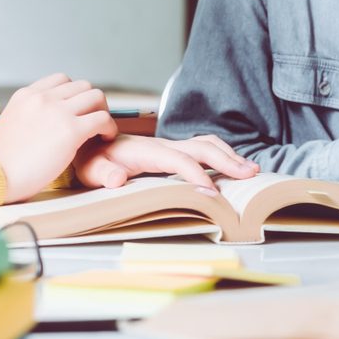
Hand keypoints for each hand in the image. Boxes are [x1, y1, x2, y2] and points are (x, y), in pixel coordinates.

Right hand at [0, 74, 116, 202]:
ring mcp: (58, 112)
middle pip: (83, 86)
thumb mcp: (12, 123)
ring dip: (103, 112)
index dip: (75, 95)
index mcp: (27, 94)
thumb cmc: (3, 161)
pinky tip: (104, 139)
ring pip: (96, 97)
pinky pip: (102, 119)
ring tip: (101, 131)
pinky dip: (109, 128)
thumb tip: (44, 119)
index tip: (78, 111)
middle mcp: (43, 97)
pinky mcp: (71, 131)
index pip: (62, 80)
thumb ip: (30, 114)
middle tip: (93, 122)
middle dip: (92, 103)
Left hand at [72, 134, 259, 193]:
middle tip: (251, 175)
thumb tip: (118, 178)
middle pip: (202, 147)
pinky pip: (201, 150)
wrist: (87, 144)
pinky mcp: (171, 152)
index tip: (212, 194)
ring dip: (229, 156)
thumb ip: (103, 173)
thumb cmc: (90, 159)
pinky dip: (222, 156)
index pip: (178, 160)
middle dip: (227, 161)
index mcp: (146, 150)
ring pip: (206, 144)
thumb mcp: (89, 169)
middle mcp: (162, 145)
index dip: (196, 175)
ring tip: (251, 170)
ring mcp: (169, 147)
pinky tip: (233, 167)